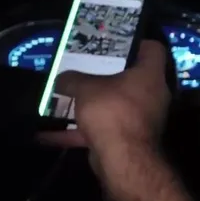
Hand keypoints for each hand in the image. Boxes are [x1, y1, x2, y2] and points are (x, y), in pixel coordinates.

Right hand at [38, 40, 170, 190]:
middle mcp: (151, 94)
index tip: (116, 42)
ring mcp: (141, 118)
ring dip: (88, 105)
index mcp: (150, 75)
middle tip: (82, 68)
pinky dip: (76, 132)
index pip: (153, 49)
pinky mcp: (127, 138)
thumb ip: (72, 79)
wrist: (122, 158)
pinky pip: (100, 130)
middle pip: (129, 78)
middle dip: (104, 76)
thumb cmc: (112, 110)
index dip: (137, 42)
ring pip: (113, 105)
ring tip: (62, 98)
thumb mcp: (86, 88)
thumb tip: (61, 78)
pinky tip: (46, 134)